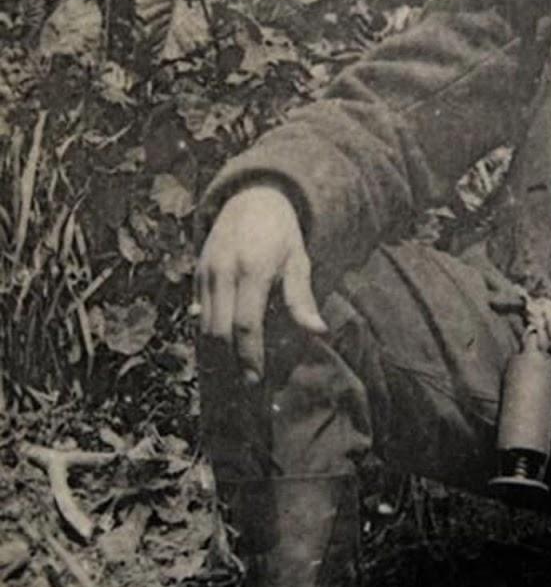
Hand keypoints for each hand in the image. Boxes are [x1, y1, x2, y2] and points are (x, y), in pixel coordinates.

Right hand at [195, 185, 326, 382]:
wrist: (250, 198)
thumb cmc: (281, 235)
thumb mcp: (299, 261)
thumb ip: (302, 299)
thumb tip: (319, 331)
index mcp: (252, 270)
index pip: (246, 323)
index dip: (249, 355)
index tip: (255, 379)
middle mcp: (223, 272)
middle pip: (218, 329)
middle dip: (229, 362)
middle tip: (243, 387)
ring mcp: (205, 273)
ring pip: (202, 325)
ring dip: (215, 355)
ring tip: (230, 379)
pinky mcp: (195, 275)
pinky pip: (198, 314)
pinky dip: (206, 337)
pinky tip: (218, 356)